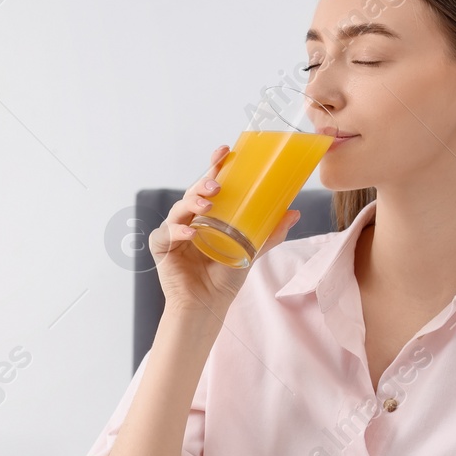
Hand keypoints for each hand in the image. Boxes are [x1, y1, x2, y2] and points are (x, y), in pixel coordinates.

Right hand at [148, 144, 301, 314]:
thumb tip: (294, 212)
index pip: (209, 185)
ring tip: (208, 207)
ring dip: (192, 204)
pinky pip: (167, 234)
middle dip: (203, 184)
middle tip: (216, 185)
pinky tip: (191, 234)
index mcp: (207, 215)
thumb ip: (269, 234)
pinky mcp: (162, 248)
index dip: (215, 166)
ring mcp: (174, 232)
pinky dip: (178, 232)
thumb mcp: (251, 251)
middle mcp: (189, 219)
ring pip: (178, 209)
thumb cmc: (225, 278)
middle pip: (193, 193)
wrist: (208, 305)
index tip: (226, 151)